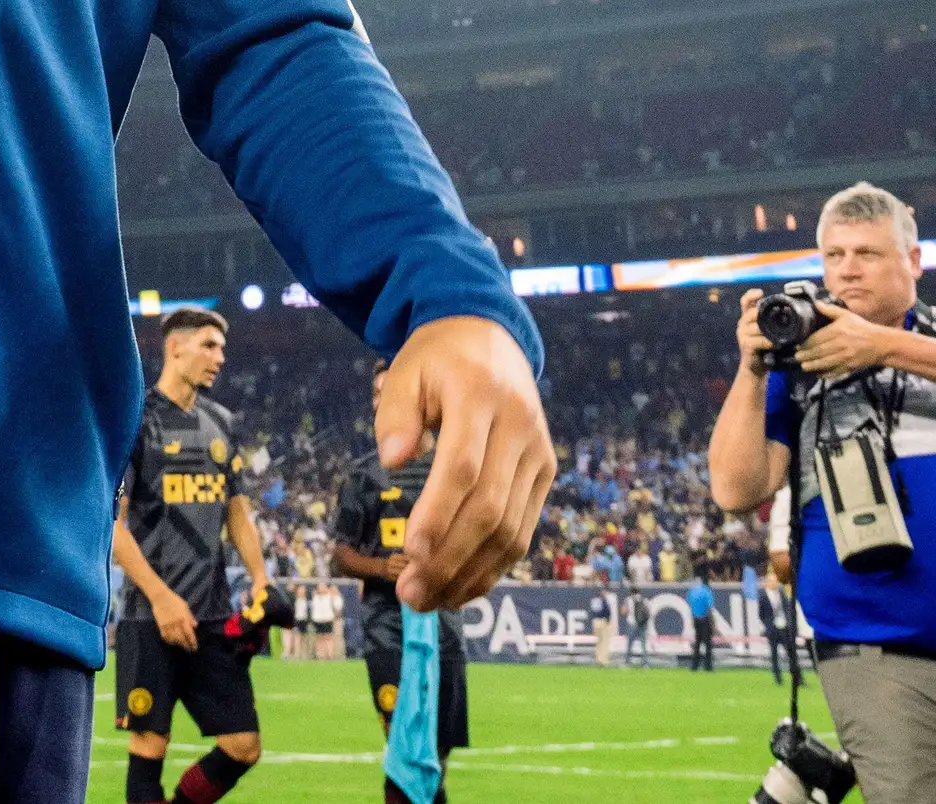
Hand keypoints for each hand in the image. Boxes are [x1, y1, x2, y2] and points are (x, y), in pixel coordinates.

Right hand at [146, 587, 196, 647]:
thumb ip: (190, 616)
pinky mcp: (161, 626)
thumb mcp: (185, 606)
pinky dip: (169, 641)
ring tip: (182, 646)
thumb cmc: (174, 600)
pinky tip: (172, 642)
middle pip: (182, 638)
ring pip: (174, 639)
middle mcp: (176, 623)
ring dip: (178, 644)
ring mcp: (167, 625)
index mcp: (183, 618)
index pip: (189, 633)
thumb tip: (195, 626)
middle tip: (189, 650)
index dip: (192, 642)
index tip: (195, 648)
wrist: (160, 597)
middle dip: (186, 645)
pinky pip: (165, 636)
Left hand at [377, 314, 555, 612]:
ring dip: (471, 574)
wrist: (490, 335)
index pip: (463, 466)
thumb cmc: (437, 358)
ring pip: (512, 529)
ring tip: (429, 600)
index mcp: (480, 395)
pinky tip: (461, 588)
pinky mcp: (545, 471)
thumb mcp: (405, 369)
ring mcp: (537, 452)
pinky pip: (523, 530)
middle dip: (450, 559)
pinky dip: (494, 566)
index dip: (438, 514)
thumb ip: (394, 412)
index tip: (411, 553)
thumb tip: (391, 461)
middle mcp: (518, 426)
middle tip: (411, 594)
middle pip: (489, 508)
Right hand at [734, 289, 774, 372]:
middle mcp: (742, 324)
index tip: (761, 293)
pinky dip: (769, 342)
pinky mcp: (746, 345)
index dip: (751, 295)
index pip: (745, 302)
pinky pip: (760, 340)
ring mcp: (742, 335)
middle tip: (780, 315)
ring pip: (757, 327)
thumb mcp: (766, 332)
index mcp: (747, 318)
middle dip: (765, 314)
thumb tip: (788, 311)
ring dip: (770, 330)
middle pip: (752, 313)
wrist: (755, 368)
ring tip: (781, 334)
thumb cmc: (765, 348)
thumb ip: (770, 322)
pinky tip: (776, 344)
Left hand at [788, 307, 898, 379]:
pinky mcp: (850, 366)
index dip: (805, 344)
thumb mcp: (847, 315)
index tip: (798, 346)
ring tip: (804, 366)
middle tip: (797, 357)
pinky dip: (826, 374)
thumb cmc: (862, 328)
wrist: (881, 343)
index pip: (817, 338)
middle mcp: (841, 344)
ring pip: (825, 363)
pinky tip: (818, 374)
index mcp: (838, 331)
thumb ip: (830, 310)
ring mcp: (846, 357)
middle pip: (819, 351)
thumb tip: (816, 304)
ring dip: (813, 365)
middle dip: (806, 355)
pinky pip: (835, 372)